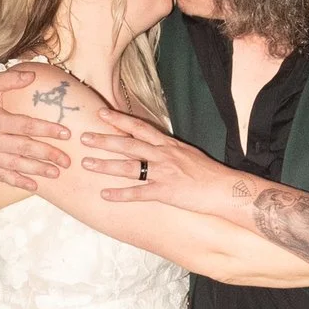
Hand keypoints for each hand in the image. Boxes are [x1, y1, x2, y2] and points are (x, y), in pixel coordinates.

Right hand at [0, 70, 78, 187]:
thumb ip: (10, 79)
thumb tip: (33, 75)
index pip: (26, 126)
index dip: (47, 130)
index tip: (66, 134)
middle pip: (24, 148)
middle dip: (48, 154)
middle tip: (67, 160)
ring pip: (15, 165)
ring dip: (37, 170)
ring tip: (56, 173)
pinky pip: (1, 176)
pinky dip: (18, 181)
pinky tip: (33, 186)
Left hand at [76, 110, 228, 211]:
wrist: (225, 188)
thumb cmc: (207, 172)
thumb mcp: (187, 153)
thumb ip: (168, 149)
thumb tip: (153, 145)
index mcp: (168, 144)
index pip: (139, 127)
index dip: (119, 119)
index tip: (101, 113)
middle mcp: (163, 155)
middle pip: (128, 144)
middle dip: (104, 140)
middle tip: (83, 137)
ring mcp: (163, 173)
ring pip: (128, 166)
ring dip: (105, 165)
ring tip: (86, 163)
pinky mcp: (165, 192)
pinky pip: (138, 193)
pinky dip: (120, 194)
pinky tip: (104, 195)